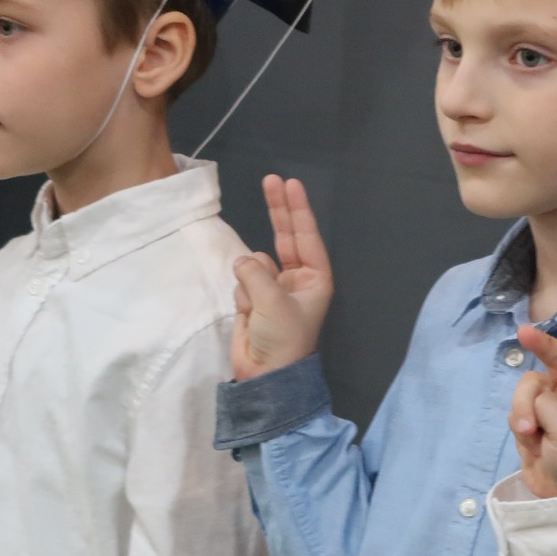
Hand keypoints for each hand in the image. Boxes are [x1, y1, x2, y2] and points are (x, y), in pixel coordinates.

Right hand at [230, 175, 333, 379]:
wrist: (264, 376)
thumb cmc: (283, 339)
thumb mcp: (274, 303)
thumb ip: (256, 274)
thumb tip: (243, 260)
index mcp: (315, 279)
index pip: (306, 236)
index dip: (297, 209)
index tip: (290, 183)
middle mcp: (296, 279)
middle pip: (286, 236)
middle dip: (278, 210)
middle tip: (272, 179)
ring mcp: (273, 287)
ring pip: (255, 262)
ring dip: (251, 277)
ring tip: (256, 306)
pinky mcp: (252, 298)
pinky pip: (241, 280)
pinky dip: (241, 293)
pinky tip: (248, 314)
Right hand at [508, 283, 556, 497]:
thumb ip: (551, 404)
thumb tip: (532, 399)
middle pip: (555, 355)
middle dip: (539, 345)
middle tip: (524, 333)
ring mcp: (552, 402)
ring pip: (528, 384)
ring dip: (524, 408)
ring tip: (532, 434)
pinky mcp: (532, 416)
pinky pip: (517, 404)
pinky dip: (519, 421)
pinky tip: (529, 440)